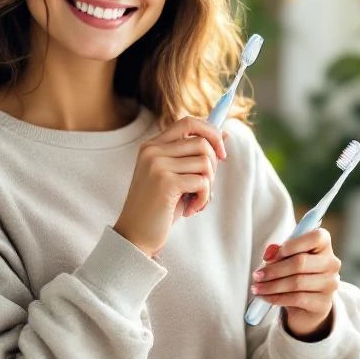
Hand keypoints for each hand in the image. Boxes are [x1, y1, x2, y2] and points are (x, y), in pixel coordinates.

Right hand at [113, 116, 226, 257]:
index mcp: (152, 146)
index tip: (222, 152)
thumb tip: (225, 134)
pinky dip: (203, 198)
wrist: (135, 235)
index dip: (211, 132)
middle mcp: (152, 151)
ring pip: (205, 162)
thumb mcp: (175, 176)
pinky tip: (191, 210)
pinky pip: (202, 182)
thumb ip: (193, 156)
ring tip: (196, 200)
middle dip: (213, 166)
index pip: (189, 123)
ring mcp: (157, 165)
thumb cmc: (158, 208)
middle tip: (203, 187)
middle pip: (202, 142)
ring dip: (208, 186)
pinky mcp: (165, 183)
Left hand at [250, 229, 339, 339]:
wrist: (307, 303)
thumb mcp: (287, 257)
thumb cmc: (296, 272)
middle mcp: (332, 263)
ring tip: (257, 288)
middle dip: (274, 270)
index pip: (315, 237)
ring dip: (272, 286)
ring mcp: (330, 284)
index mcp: (324, 245)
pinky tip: (266, 297)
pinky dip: (277, 298)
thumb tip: (270, 253)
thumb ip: (279, 251)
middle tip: (256, 275)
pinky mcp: (324, 303)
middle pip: (300, 263)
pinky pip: (297, 299)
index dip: (291, 245)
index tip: (270, 255)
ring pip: (297, 283)